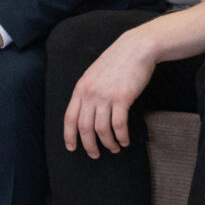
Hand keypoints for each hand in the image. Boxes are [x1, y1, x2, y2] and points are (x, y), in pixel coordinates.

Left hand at [64, 34, 157, 156]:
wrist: (135, 49)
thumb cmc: (116, 62)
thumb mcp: (94, 75)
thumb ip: (88, 92)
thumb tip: (85, 111)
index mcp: (80, 88)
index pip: (69, 117)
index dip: (69, 135)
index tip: (71, 148)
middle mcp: (90, 94)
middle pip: (84, 127)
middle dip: (88, 145)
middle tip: (95, 155)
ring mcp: (105, 96)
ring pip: (101, 129)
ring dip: (108, 143)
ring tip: (114, 148)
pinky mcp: (122, 98)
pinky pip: (119, 125)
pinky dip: (121, 137)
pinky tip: (124, 141)